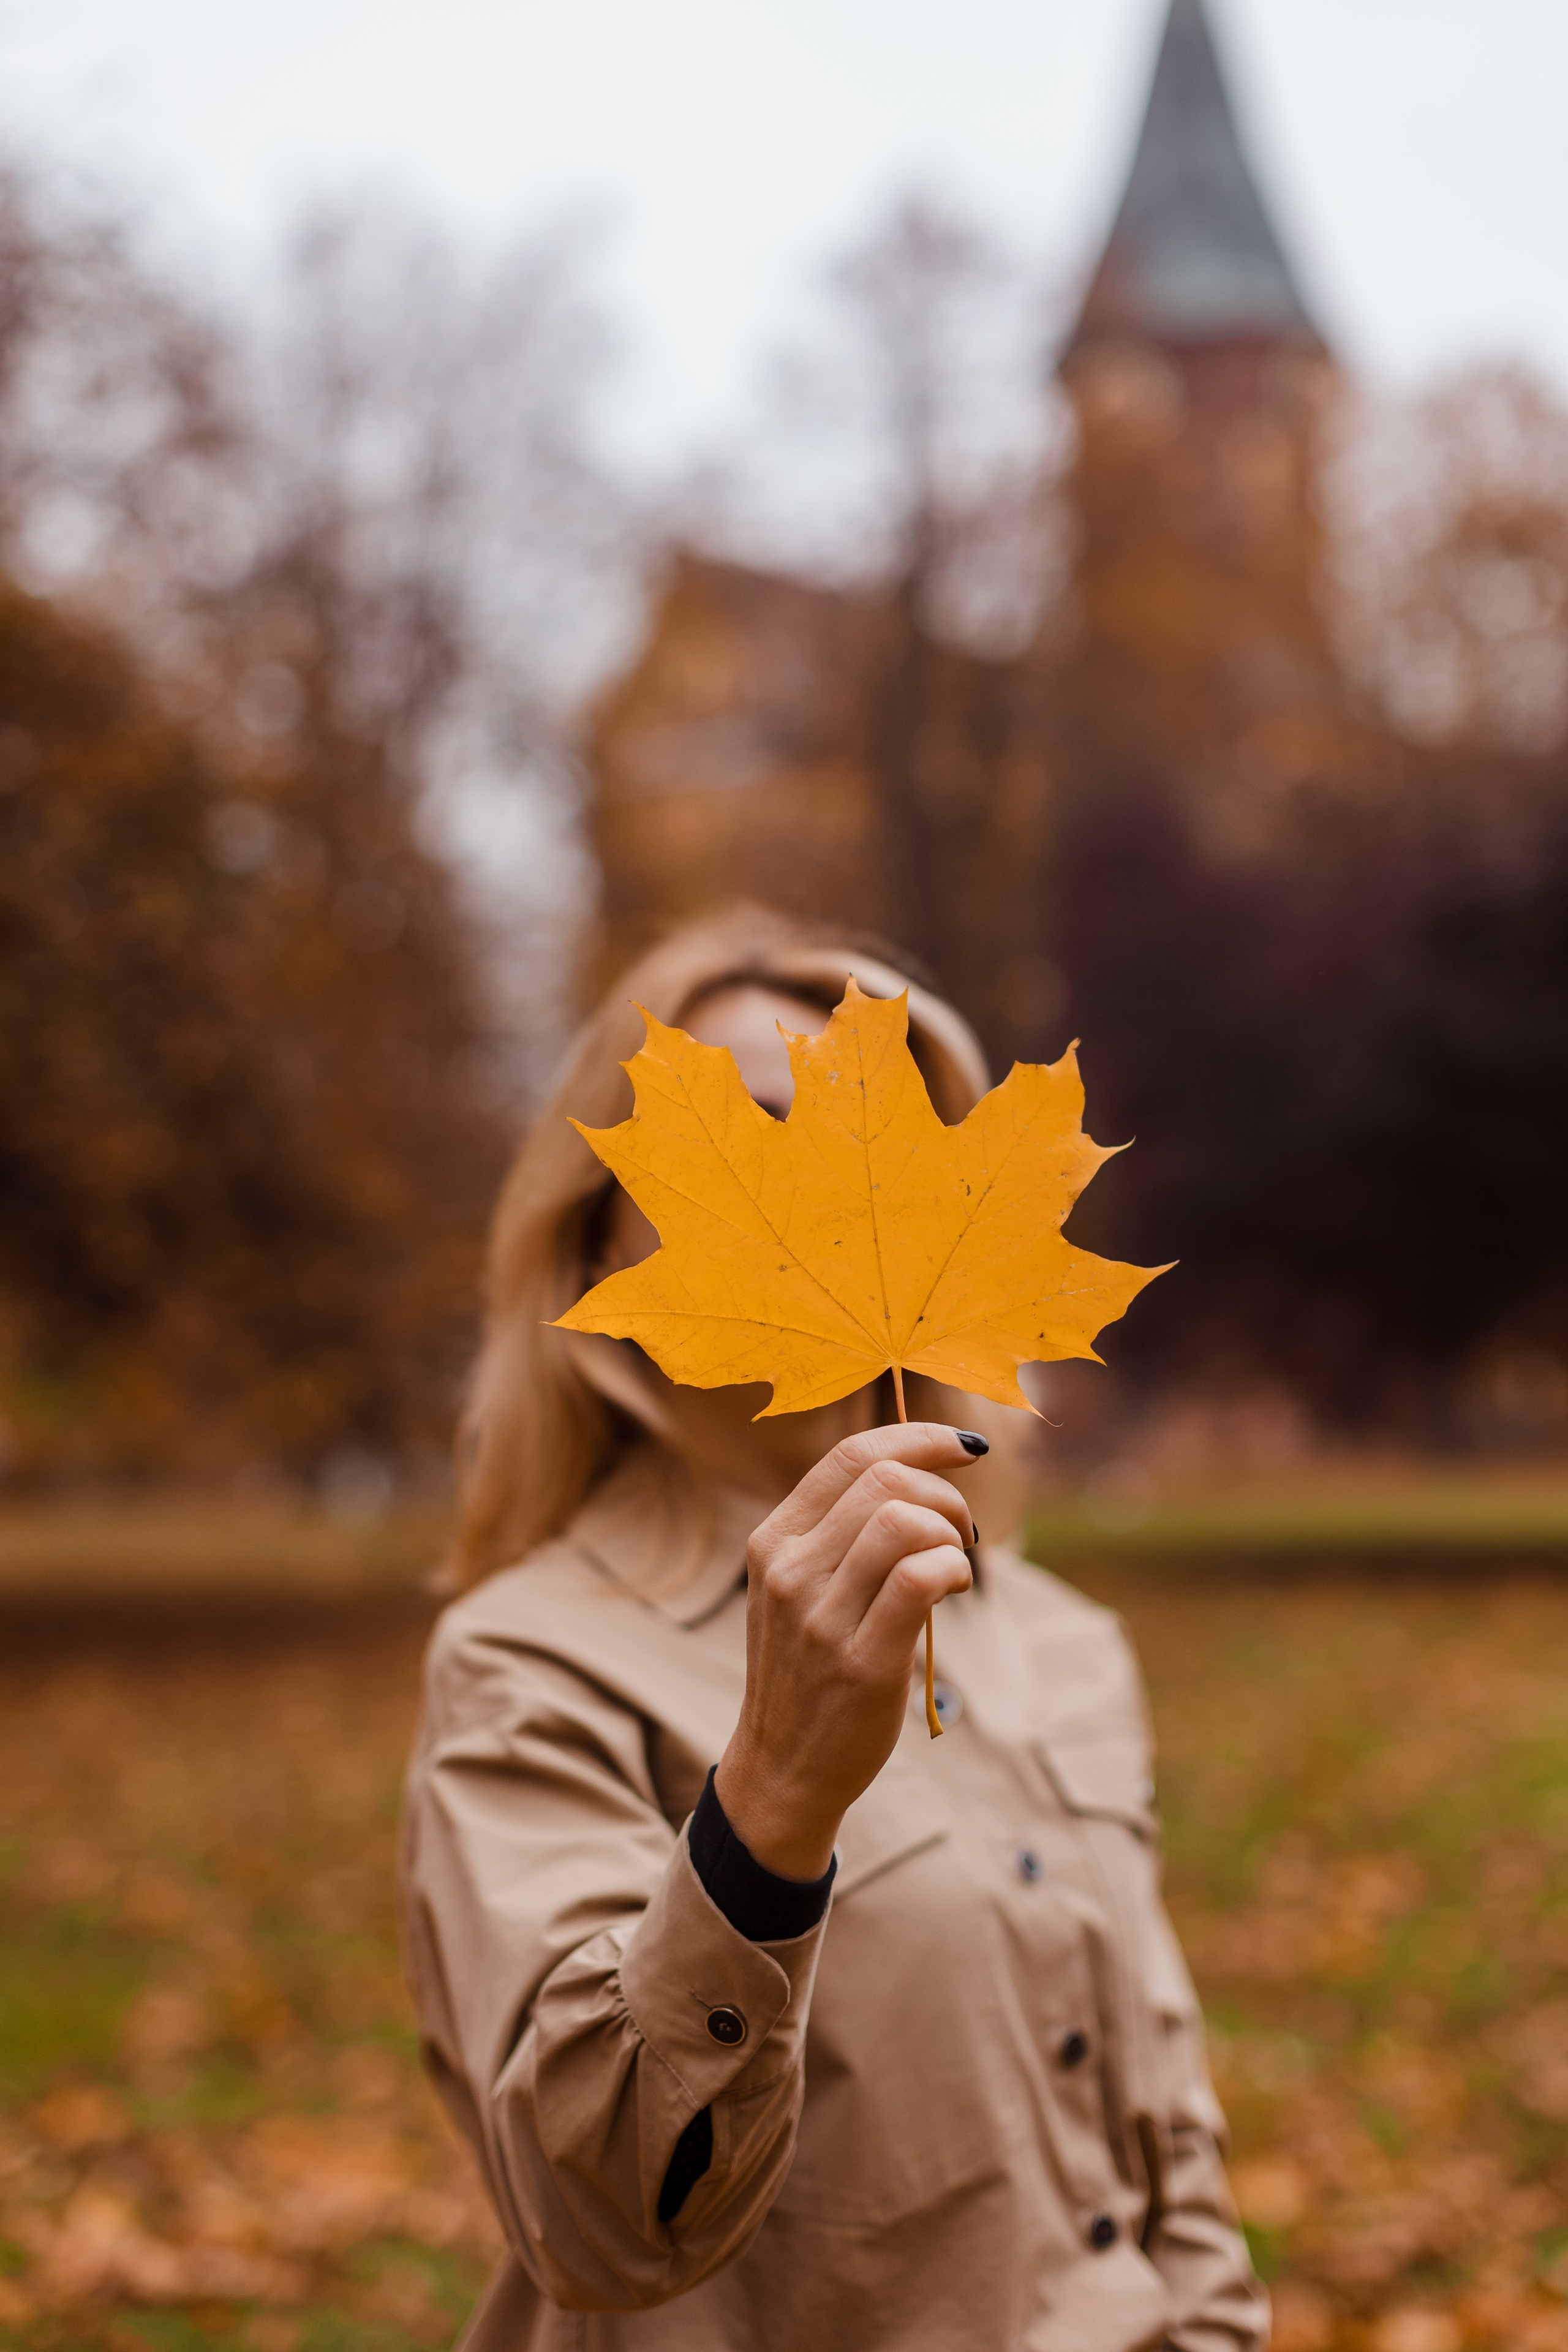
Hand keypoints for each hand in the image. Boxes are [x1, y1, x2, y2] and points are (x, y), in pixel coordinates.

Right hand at [714, 1423, 978, 1881]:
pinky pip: (920, 1579)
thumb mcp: (799, 1590)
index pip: (851, 1456)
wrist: (780, 1769)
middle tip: (961, 1532)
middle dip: (944, 1493)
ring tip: (956, 1563)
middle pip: (885, 1480)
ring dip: (950, 1532)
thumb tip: (917, 1477)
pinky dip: (953, 1569)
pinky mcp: (861, 1663)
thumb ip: (838, 1535)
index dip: (919, 1438)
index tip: (964, 1449)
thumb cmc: (807, 1671)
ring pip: (902, 1521)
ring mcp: (821, 1617)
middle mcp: (790, 1569)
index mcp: (774, 1541)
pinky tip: (955, 1588)